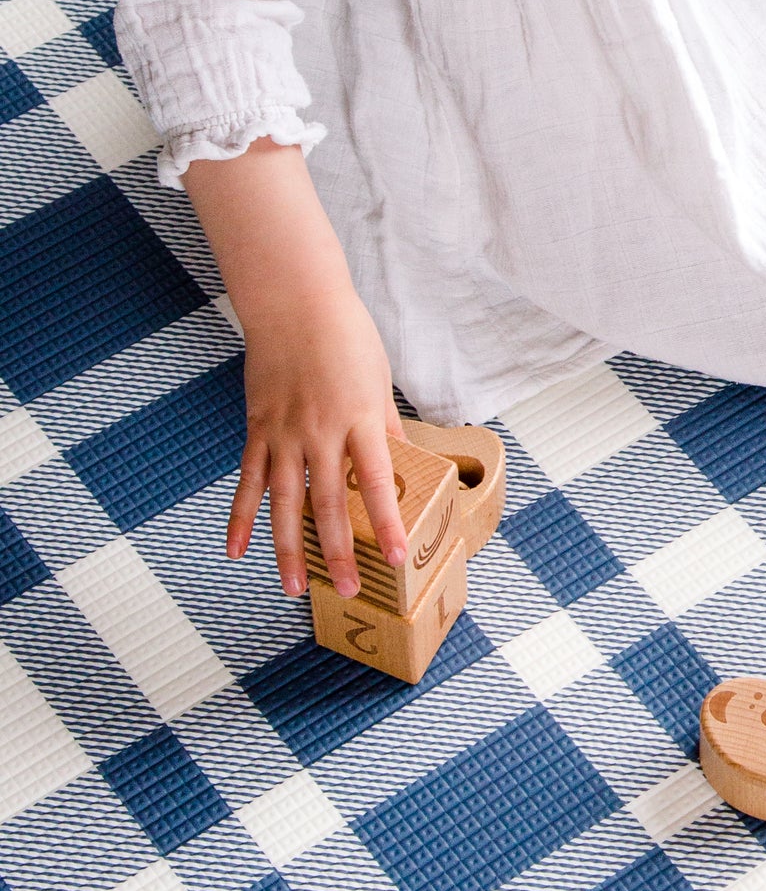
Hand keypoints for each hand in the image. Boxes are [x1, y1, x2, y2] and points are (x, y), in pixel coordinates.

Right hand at [229, 287, 406, 598]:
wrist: (293, 301)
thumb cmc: (346, 336)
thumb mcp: (379, 382)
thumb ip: (386, 428)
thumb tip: (402, 465)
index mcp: (361, 419)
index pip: (378, 482)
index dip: (388, 523)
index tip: (396, 559)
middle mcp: (321, 432)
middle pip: (331, 503)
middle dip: (339, 551)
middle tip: (349, 590)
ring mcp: (284, 433)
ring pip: (285, 502)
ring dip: (288, 548)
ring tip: (294, 587)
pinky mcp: (258, 429)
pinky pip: (249, 481)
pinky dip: (242, 517)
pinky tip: (238, 551)